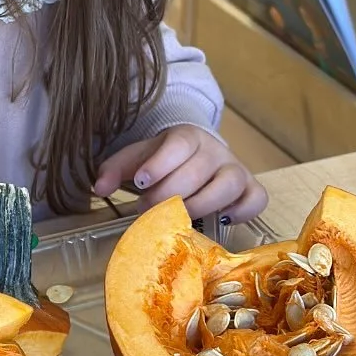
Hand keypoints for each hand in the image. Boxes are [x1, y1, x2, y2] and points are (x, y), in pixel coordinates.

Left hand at [93, 124, 266, 224]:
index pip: (179, 144)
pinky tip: (219, 219)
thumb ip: (115, 169)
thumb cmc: (164, 160)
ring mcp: (236, 169)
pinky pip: (256, 199)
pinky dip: (242, 212)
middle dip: (170, 193)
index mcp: (187, 136)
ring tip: (180, 216)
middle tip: (148, 208)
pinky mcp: (250, 189)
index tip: (140, 183)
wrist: (197, 155)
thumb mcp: (137, 158)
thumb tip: (99, 187)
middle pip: (198, 170)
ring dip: (201, 204)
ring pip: (228, 184)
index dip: (161, 163)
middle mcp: (215, 150)